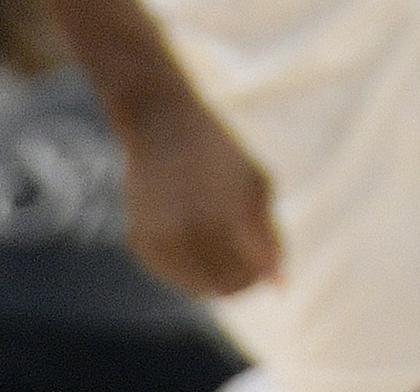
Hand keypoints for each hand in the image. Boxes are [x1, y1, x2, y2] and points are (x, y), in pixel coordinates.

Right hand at [116, 78, 282, 299]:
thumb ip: (270, 238)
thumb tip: (280, 286)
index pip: (246, 279)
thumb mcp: (258, 187)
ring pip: (193, 287)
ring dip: (211, 276)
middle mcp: (189, 234)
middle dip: (237, 283)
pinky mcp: (139, 242)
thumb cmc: (222, 156)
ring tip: (221, 242)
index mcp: (226, 219)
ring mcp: (160, 240)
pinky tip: (194, 235)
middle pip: (219, 289)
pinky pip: (169, 273)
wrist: (164, 128)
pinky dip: (185, 265)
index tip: (262, 270)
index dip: (257, 280)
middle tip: (245, 263)